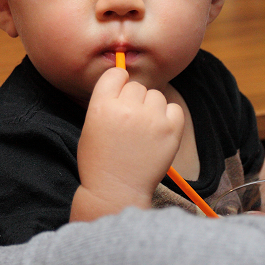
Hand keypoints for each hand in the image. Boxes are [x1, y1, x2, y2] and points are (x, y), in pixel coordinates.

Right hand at [71, 67, 183, 221]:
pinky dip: (169, 117)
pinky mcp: (171, 130)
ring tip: (144, 131)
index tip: (119, 95)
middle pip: (137, 87)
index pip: (115, 74)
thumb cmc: (100, 161)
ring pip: (156, 96)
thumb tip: (123, 80)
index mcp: (102, 106)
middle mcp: (127, 108)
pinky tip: (158, 133)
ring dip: (151, 109)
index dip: (118, 83)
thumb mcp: (91, 126)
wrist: (116, 191)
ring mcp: (151, 119)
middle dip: (134, 101)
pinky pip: (174, 109)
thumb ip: (105, 102)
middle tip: (130, 124)